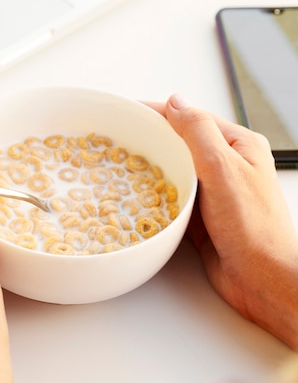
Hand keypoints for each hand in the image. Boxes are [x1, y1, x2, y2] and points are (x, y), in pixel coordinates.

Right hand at [146, 94, 297, 349]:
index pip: (192, 119)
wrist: (263, 279)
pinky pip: (173, 198)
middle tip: (118, 139)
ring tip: (121, 165)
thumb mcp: (223, 168)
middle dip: (152, 141)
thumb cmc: (253, 227)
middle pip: (181, 144)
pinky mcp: (202, 217)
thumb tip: (175, 102)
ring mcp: (215, 193)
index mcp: (239, 146)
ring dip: (151, 170)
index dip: (159, 113)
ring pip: (175, 172)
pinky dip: (155, 197)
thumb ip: (198, 133)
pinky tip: (137, 197)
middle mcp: (228, 166)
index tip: (129, 111)